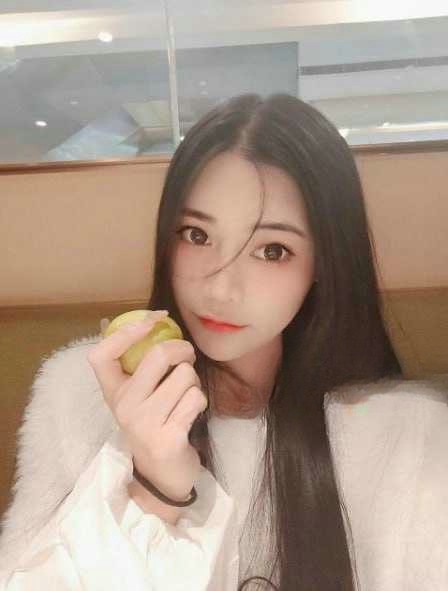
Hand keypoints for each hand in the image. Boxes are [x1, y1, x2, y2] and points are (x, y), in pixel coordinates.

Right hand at [88, 310, 207, 501]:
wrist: (162, 476)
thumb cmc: (151, 425)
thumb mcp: (134, 397)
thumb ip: (127, 363)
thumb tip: (108, 320)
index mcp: (112, 392)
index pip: (102, 354)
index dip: (127, 331)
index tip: (153, 320)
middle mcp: (124, 406)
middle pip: (158, 355)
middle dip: (182, 350)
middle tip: (186, 357)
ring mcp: (145, 424)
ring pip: (185, 376)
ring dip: (193, 383)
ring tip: (185, 397)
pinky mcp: (169, 438)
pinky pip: (196, 399)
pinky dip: (200, 402)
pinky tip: (190, 414)